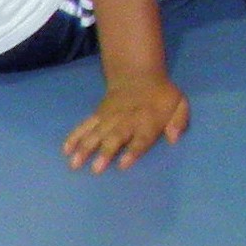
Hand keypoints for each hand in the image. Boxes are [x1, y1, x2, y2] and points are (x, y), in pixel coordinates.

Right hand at [63, 68, 187, 172]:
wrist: (138, 75)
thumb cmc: (161, 97)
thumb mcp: (179, 104)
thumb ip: (180, 121)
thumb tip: (174, 138)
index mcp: (148, 121)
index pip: (141, 138)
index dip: (133, 151)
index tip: (123, 164)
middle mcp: (127, 120)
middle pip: (115, 137)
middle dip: (105, 152)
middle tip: (96, 169)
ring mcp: (109, 117)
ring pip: (96, 133)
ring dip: (85, 148)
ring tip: (75, 163)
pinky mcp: (97, 114)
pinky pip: (84, 125)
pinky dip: (74, 136)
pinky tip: (66, 150)